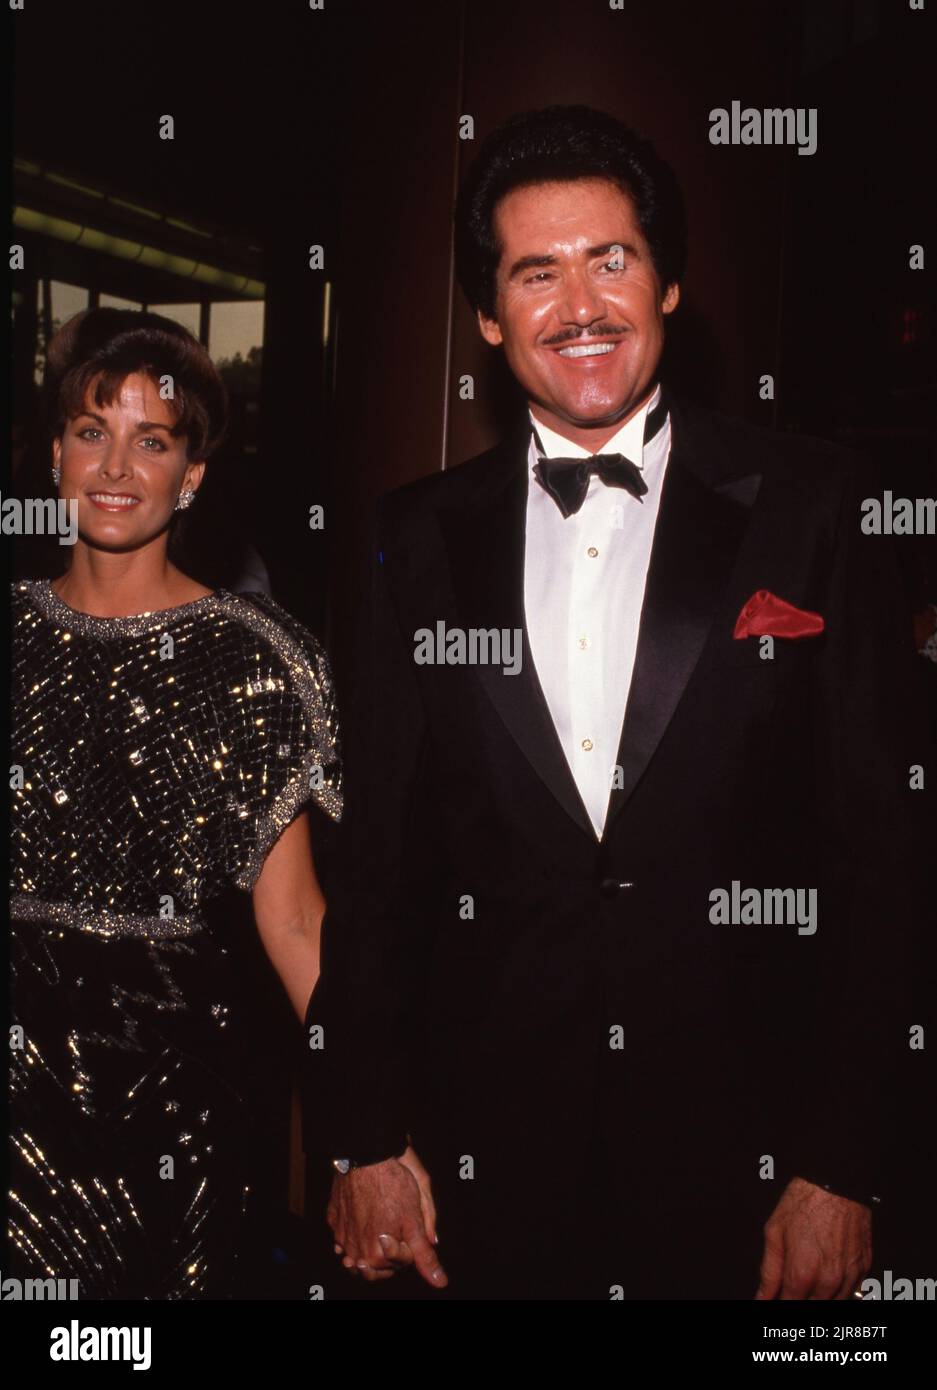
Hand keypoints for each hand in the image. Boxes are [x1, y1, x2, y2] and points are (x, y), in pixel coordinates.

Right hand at [327, 1145, 447, 1287]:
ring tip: (379, 1233)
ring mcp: (341, 1237)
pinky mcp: (333, 1220)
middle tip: (397, 1231)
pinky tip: (360, 1224)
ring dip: (367, 1250)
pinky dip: (351, 1235)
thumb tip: (440, 1281)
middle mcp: (355, 1253)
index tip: (412, 1228)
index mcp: (378, 1256)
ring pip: (355, 1255)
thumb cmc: (393, 1185)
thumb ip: (424, 1254)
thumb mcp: (415, 1220)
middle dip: (389, 1254)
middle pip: (376, 1266)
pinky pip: (341, 1236)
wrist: (366, 1156)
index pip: (401, 1264)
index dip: (411, 1247)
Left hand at [755, 1177, 871, 1298]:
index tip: (775, 1298)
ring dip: (820, 1298)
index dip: (779, 1303)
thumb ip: (769, 1272)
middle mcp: (829, 1281)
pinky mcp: (864, 1267)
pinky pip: (853, 1292)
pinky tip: (830, 1277)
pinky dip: (840, 1290)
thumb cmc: (804, 1202)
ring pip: (835, 1304)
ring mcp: (849, 1276)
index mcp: (803, 1274)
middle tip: (791, 1287)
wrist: (836, 1182)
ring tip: (810, 1280)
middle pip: (812, 1308)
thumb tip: (762, 1297)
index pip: (789, 1306)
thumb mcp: (774, 1232)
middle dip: (799, 1300)